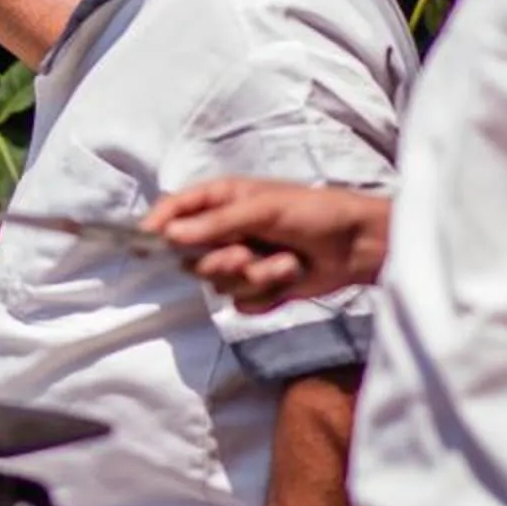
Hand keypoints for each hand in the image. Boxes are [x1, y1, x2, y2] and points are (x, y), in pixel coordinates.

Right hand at [146, 178, 390, 312]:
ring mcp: (240, 262)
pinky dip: (268, 295)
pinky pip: (242, 304)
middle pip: (192, 259)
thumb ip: (215, 224)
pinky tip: (290, 279)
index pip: (174, 211)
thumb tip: (168, 235)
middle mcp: (224, 232)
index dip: (157, 226)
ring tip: (285, 263)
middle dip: (222, 262)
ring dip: (255, 278)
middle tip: (247, 254)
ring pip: (219, 285)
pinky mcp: (258, 290)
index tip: (147, 243)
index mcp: (221, 201)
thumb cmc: (313, 212)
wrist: (359, 246)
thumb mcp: (263, 209)